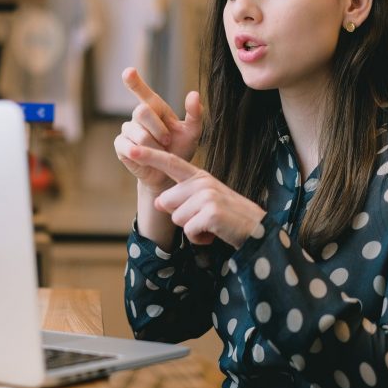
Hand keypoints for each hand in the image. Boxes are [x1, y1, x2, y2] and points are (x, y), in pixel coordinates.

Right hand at [114, 67, 202, 193]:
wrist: (169, 174)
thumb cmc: (180, 150)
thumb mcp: (192, 133)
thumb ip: (195, 114)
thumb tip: (194, 94)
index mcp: (155, 108)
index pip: (142, 91)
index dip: (134, 81)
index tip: (128, 71)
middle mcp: (139, 116)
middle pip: (141, 112)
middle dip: (158, 129)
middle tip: (168, 141)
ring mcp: (127, 130)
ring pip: (138, 134)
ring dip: (154, 146)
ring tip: (159, 152)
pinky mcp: (120, 145)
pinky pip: (128, 146)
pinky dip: (141, 154)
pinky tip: (145, 157)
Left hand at [127, 145, 266, 248]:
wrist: (256, 229)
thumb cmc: (227, 216)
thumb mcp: (203, 202)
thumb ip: (180, 198)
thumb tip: (156, 201)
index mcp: (199, 176)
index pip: (170, 163)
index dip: (150, 156)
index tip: (131, 149)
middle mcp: (202, 182)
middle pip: (166, 202)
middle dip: (180, 216)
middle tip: (203, 218)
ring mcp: (207, 196)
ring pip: (176, 218)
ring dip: (191, 229)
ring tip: (210, 225)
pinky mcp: (211, 213)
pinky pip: (189, 231)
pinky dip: (199, 238)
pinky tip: (213, 233)